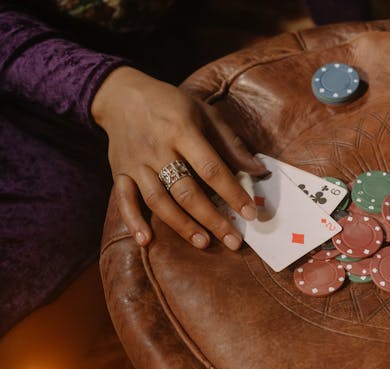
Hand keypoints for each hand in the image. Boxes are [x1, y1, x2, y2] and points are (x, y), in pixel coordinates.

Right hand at [91, 66, 267, 249]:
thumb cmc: (171, 105)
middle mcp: (158, 149)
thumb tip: (258, 170)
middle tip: (233, 241)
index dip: (232, 193)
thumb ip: (231, 143)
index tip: (250, 214)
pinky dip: (132, 221)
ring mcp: (136, 163)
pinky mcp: (119, 172)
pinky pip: (123, 199)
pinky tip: (145, 241)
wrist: (121, 94)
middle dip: (212, 218)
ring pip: (158, 200)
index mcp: (182, 130)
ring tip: (204, 243)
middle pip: (186, 191)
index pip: (212, 169)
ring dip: (181, 224)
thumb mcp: (205, 113)